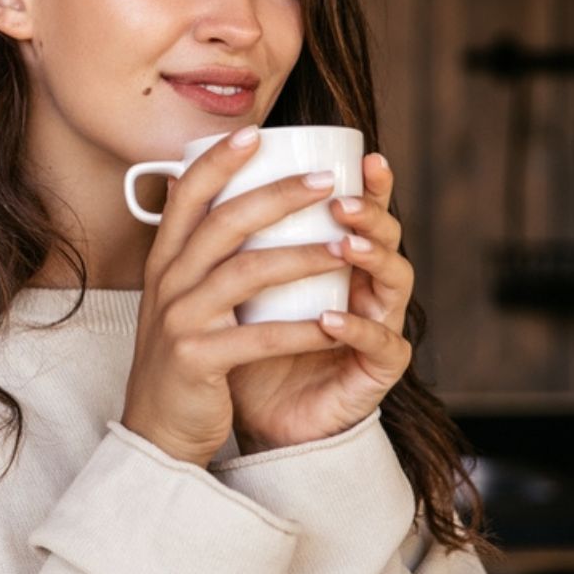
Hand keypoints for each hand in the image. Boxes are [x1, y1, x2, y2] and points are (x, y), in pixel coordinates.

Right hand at [120, 125, 348, 467]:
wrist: (156, 429)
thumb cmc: (184, 357)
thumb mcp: (178, 296)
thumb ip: (197, 252)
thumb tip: (220, 193)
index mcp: (164, 261)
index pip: (187, 195)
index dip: (219, 160)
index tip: (256, 133)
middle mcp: (167, 283)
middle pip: (224, 223)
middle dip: (278, 195)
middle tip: (326, 180)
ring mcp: (180, 320)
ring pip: (247, 272)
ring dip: (303, 256)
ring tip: (347, 246)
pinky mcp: (198, 359)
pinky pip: (259, 337)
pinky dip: (301, 329)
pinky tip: (335, 323)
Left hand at [226, 152, 413, 453]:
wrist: (254, 420)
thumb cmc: (244, 348)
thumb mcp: (230, 288)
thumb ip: (222, 239)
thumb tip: (178, 176)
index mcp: (337, 262)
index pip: (360, 213)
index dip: (369, 184)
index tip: (358, 152)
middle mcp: (364, 288)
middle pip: (386, 238)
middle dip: (372, 213)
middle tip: (342, 198)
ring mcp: (376, 328)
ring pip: (395, 283)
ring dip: (372, 260)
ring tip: (344, 245)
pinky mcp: (374, 373)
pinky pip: (377, 345)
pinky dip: (355, 328)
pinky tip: (330, 319)